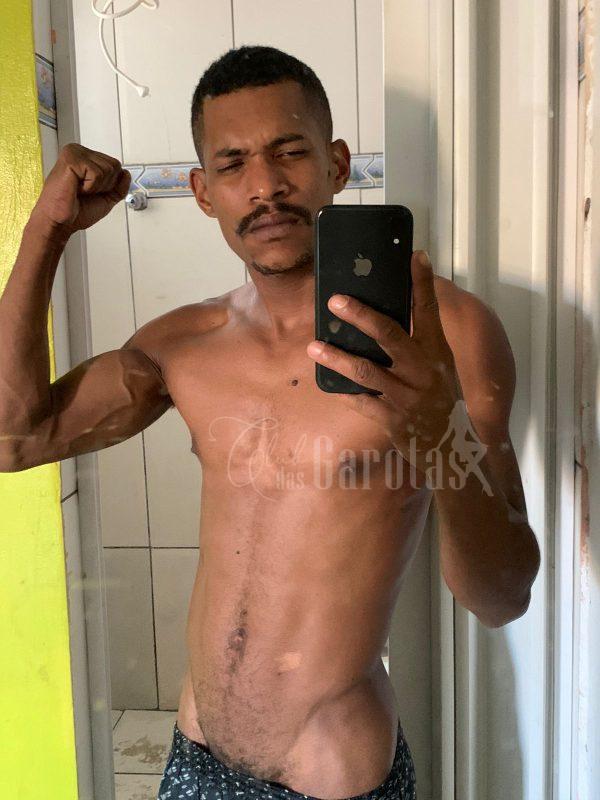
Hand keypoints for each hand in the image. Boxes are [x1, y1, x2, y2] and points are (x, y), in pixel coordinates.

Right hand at [31, 143, 130, 236]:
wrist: (61, 222)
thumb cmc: (77, 211)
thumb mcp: (106, 198)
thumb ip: (118, 186)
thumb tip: (126, 173)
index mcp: (85, 157)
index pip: (115, 165)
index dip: (109, 185)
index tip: (90, 192)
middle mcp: (79, 151)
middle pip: (114, 166)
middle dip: (104, 186)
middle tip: (84, 192)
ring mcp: (74, 153)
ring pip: (107, 169)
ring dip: (96, 187)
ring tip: (79, 190)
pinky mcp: (71, 159)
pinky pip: (97, 173)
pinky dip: (90, 187)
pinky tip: (75, 189)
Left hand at [306, 250, 464, 473]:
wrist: (452, 448)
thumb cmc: (443, 399)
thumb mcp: (441, 366)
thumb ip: (422, 339)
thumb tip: (400, 307)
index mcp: (437, 353)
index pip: (429, 311)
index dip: (422, 283)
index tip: (414, 255)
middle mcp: (422, 371)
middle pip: (389, 336)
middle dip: (361, 316)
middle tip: (335, 301)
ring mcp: (406, 396)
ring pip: (366, 372)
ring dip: (336, 358)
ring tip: (313, 347)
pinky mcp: (392, 419)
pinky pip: (361, 402)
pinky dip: (343, 392)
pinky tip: (327, 383)